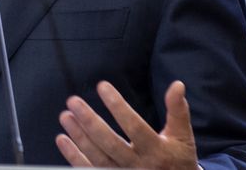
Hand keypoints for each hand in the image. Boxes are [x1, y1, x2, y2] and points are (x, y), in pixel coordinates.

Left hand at [56, 80, 197, 168]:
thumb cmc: (178, 159)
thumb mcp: (182, 137)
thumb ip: (178, 111)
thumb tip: (177, 85)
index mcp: (157, 151)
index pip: (134, 126)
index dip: (118, 106)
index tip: (101, 86)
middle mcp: (139, 166)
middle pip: (110, 143)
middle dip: (89, 121)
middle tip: (73, 101)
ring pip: (97, 158)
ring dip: (78, 137)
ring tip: (65, 116)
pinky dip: (74, 156)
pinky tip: (63, 140)